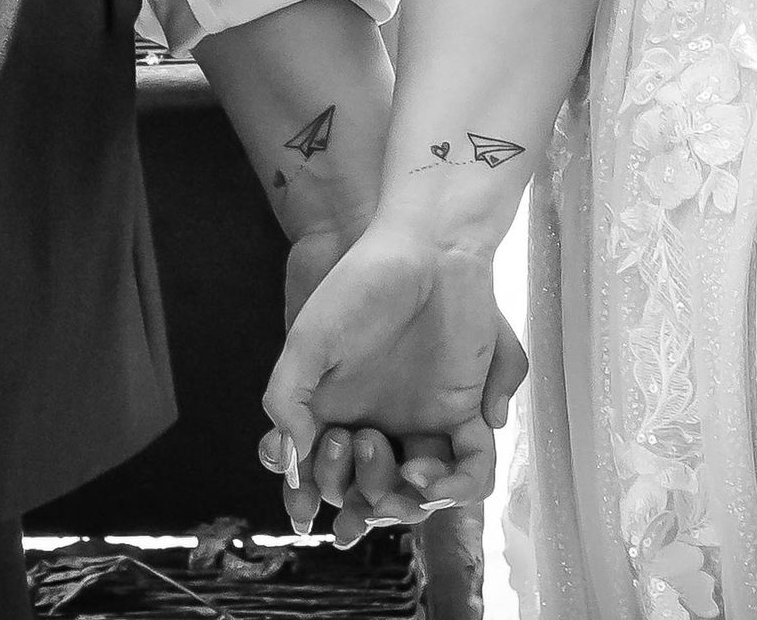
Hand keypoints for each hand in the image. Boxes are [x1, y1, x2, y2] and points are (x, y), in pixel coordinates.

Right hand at [261, 220, 527, 507]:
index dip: (311, 495)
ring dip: (407, 501)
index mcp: (334, 411)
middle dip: (360, 496)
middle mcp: (377, 422)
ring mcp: (422, 421)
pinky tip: (432, 472)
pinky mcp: (465, 413)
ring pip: (417, 492)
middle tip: (359, 449)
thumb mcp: (308, 339)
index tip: (304, 506)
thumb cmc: (360, 286)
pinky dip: (456, 485)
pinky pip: (470, 469)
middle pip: (368, 491)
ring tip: (403, 474)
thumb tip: (291, 458)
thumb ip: (286, 398)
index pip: (320, 473)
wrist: (427, 250)